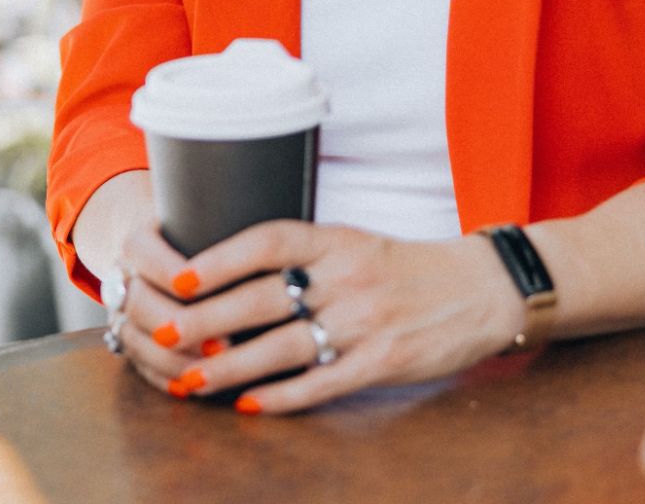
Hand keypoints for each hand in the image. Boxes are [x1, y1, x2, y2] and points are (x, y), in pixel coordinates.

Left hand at [107, 217, 525, 414]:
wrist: (482, 287)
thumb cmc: (406, 267)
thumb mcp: (356, 243)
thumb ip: (306, 256)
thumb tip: (235, 275)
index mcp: (338, 239)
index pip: (270, 239)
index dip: (221, 256)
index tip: (179, 275)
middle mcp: (348, 275)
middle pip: (263, 298)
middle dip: (206, 320)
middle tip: (162, 334)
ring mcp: (366, 320)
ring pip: (284, 346)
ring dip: (230, 368)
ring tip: (190, 381)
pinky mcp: (384, 360)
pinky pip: (323, 382)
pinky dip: (282, 396)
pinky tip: (249, 406)